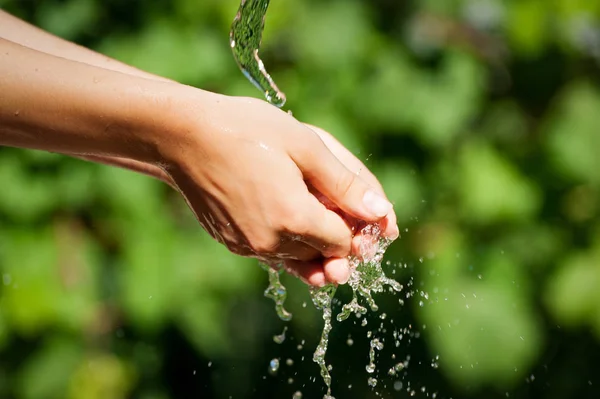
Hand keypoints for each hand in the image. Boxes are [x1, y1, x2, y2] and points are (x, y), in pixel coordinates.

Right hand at [160, 92, 394, 285]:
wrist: (183, 137)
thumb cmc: (248, 131)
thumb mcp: (306, 146)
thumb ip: (347, 184)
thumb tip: (382, 214)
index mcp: (294, 218)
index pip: (344, 244)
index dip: (358, 228)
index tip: (356, 205)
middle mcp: (271, 242)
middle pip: (324, 256)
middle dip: (339, 235)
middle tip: (336, 203)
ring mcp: (248, 247)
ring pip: (299, 258)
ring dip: (313, 240)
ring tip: (310, 204)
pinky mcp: (233, 244)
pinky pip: (273, 252)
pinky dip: (287, 238)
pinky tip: (283, 209)